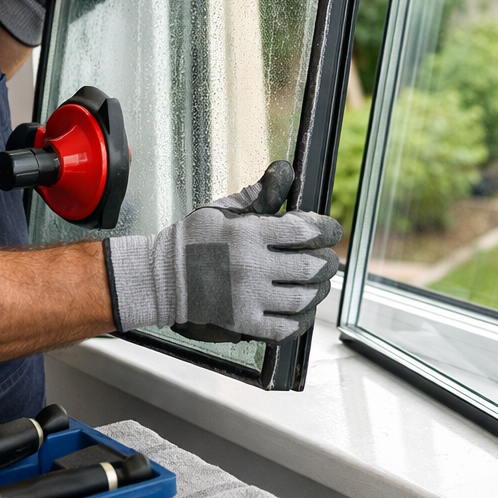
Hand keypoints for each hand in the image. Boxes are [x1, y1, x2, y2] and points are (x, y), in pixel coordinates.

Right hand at [103, 161, 341, 345]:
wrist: (164, 277)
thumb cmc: (196, 238)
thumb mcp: (224, 208)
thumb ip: (259, 193)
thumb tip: (286, 170)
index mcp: (249, 234)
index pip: (303, 231)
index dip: (326, 230)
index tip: (333, 231)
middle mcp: (251, 266)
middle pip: (310, 267)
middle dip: (327, 262)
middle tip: (329, 259)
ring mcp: (247, 297)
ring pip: (302, 298)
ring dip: (318, 290)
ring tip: (319, 283)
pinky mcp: (243, 323)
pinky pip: (284, 327)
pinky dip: (301, 320)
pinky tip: (303, 310)